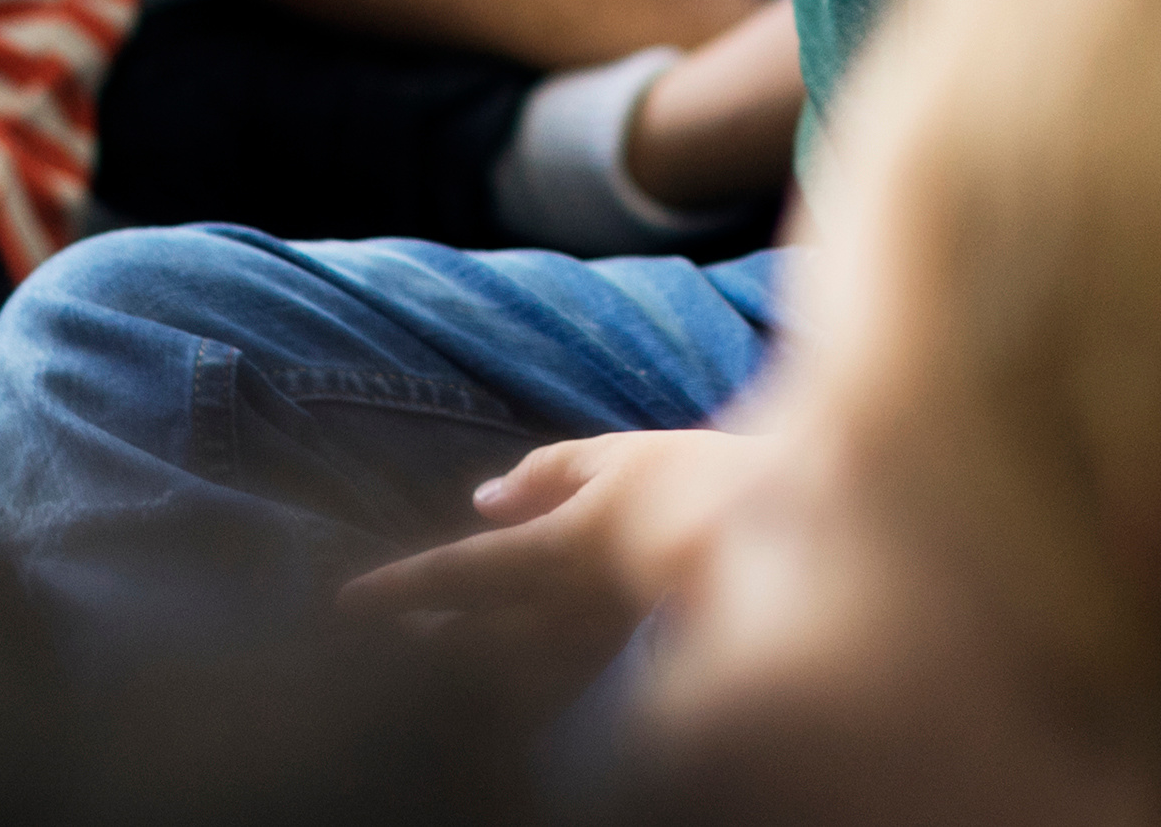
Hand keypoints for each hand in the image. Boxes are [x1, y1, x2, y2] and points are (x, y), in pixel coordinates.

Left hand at [342, 427, 774, 686]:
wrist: (812, 534)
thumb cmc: (713, 477)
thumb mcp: (625, 455)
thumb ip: (550, 475)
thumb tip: (484, 499)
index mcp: (567, 551)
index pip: (466, 575)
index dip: (404, 587)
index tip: (348, 602)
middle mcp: (580, 613)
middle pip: (477, 648)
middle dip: (422, 651)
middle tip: (372, 654)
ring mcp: (612, 653)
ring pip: (516, 686)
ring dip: (466, 684)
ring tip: (425, 681)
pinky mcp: (643, 675)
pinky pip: (564, 697)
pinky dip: (521, 701)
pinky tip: (503, 704)